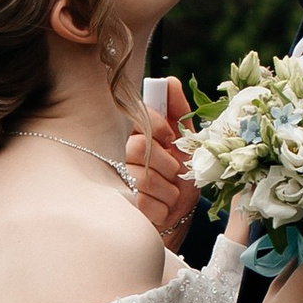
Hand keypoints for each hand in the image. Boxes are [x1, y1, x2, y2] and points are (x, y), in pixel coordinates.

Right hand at [124, 82, 200, 247]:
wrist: (177, 219)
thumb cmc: (180, 178)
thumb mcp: (186, 145)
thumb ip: (179, 114)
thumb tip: (169, 83)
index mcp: (132, 138)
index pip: (138, 118)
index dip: (159, 127)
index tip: (171, 139)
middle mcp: (117, 158)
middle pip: (140, 148)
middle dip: (168, 164)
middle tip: (174, 173)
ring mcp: (116, 184)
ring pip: (144, 178)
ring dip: (169, 190)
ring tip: (170, 194)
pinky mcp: (121, 211)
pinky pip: (145, 204)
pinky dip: (163, 209)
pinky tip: (163, 211)